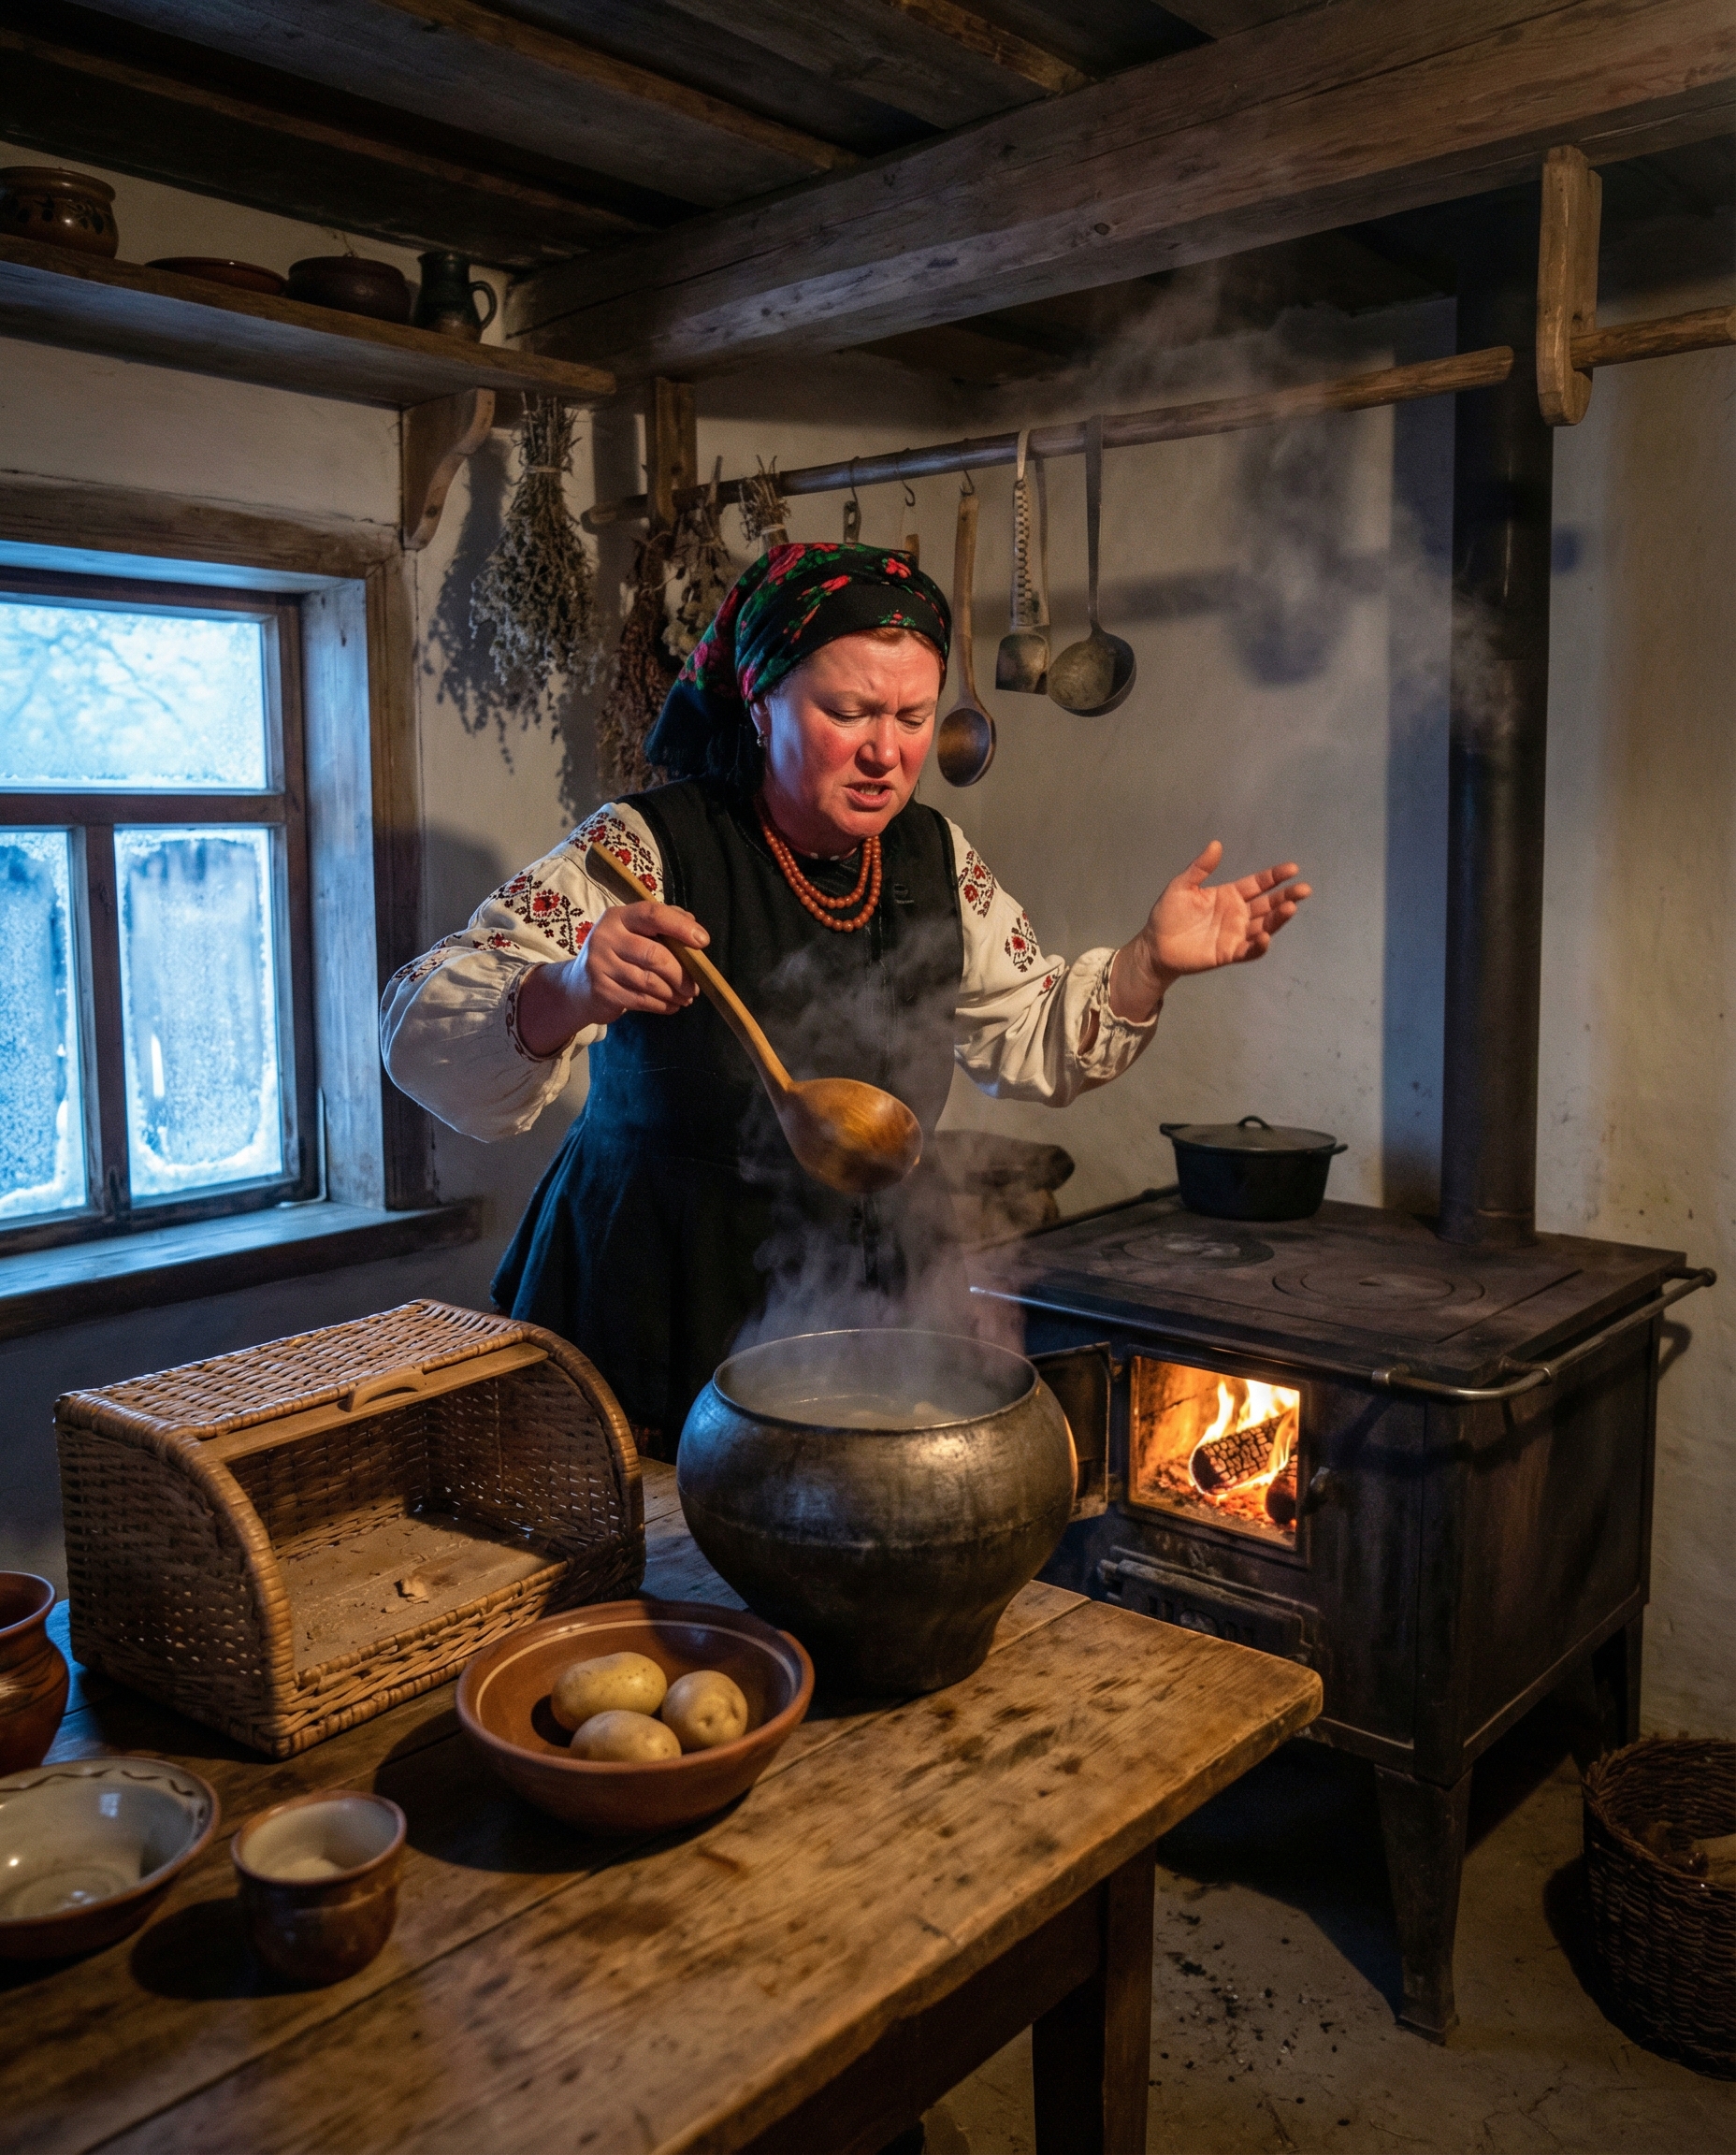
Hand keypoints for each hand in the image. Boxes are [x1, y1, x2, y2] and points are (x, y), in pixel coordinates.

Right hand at [515, 900, 705, 1055]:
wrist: (578, 985)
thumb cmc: (617, 954)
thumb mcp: (634, 932)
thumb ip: (663, 923)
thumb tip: (693, 924)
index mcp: (618, 917)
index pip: (652, 914)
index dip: (680, 927)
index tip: (703, 941)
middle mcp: (606, 937)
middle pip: (655, 955)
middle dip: (682, 973)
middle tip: (695, 986)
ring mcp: (601, 965)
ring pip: (650, 982)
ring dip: (674, 993)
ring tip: (686, 997)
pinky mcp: (602, 990)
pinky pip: (641, 1001)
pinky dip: (662, 1005)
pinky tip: (672, 1006)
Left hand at [1111, 840, 1309, 1020]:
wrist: (1155, 944)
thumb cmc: (1169, 914)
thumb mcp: (1182, 886)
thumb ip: (1200, 868)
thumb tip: (1216, 844)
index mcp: (1230, 895)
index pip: (1259, 884)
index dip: (1275, 877)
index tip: (1292, 869)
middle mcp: (1238, 914)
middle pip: (1269, 904)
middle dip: (1287, 896)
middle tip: (1304, 890)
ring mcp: (1236, 934)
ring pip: (1264, 925)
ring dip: (1278, 918)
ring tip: (1291, 908)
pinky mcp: (1229, 953)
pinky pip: (1249, 950)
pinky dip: (1259, 945)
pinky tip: (1266, 936)